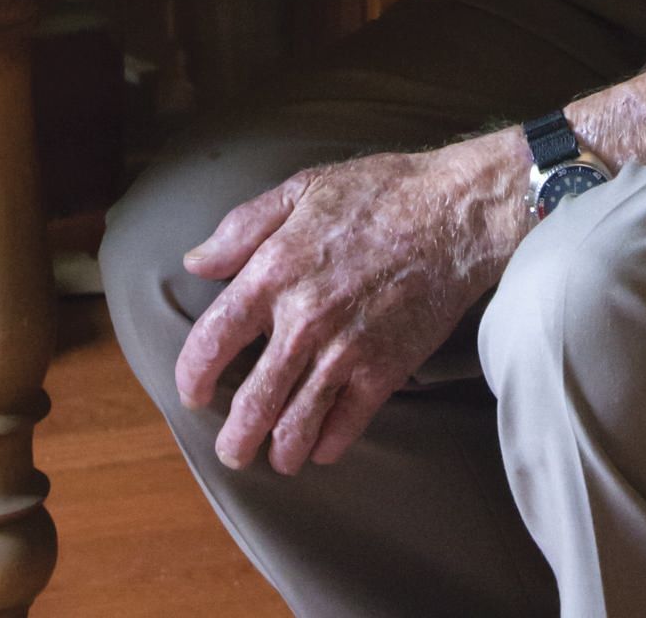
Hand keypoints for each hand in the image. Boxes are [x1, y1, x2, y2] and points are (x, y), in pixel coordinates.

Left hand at [174, 134, 522, 472]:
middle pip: (251, 405)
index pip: (211, 341)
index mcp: (273, 272)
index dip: (192, 376)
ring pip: (295, 430)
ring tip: (275, 455)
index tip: (193, 392)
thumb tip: (196, 262)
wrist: (453, 213)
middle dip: (234, 439)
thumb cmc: (378, 194)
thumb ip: (242, 228)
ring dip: (278, 452)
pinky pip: (343, 429)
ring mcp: (344, 351)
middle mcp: (302, 320)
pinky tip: (320, 444)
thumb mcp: (302, 189)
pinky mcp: (384, 372)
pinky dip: (326, 446)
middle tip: (231, 449)